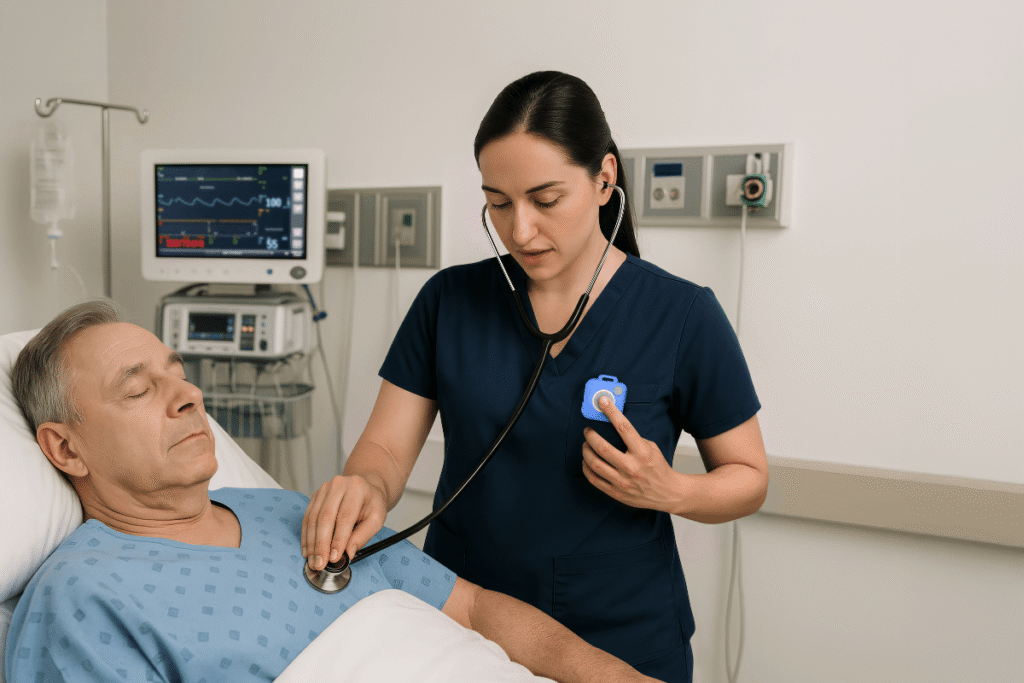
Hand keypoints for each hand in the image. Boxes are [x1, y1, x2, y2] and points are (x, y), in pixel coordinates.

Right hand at [302, 475, 386, 570]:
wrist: (366, 488)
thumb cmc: (372, 504)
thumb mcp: (376, 520)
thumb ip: (362, 536)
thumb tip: (347, 554)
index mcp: (357, 488)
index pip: (345, 516)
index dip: (338, 539)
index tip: (334, 558)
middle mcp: (339, 485)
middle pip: (325, 517)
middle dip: (321, 544)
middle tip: (320, 563)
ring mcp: (325, 489)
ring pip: (313, 518)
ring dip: (311, 543)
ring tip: (313, 560)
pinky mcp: (316, 495)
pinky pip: (307, 517)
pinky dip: (306, 536)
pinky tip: (307, 550)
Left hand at [581, 396, 681, 511]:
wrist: (667, 493)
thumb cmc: (659, 468)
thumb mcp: (652, 448)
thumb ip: (634, 439)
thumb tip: (613, 426)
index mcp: (642, 452)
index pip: (624, 428)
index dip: (611, 412)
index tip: (603, 402)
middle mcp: (631, 467)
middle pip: (603, 448)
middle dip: (591, 436)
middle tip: (587, 430)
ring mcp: (622, 481)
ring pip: (595, 464)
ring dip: (586, 451)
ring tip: (585, 445)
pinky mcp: (616, 492)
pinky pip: (594, 479)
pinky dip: (586, 468)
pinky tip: (586, 462)